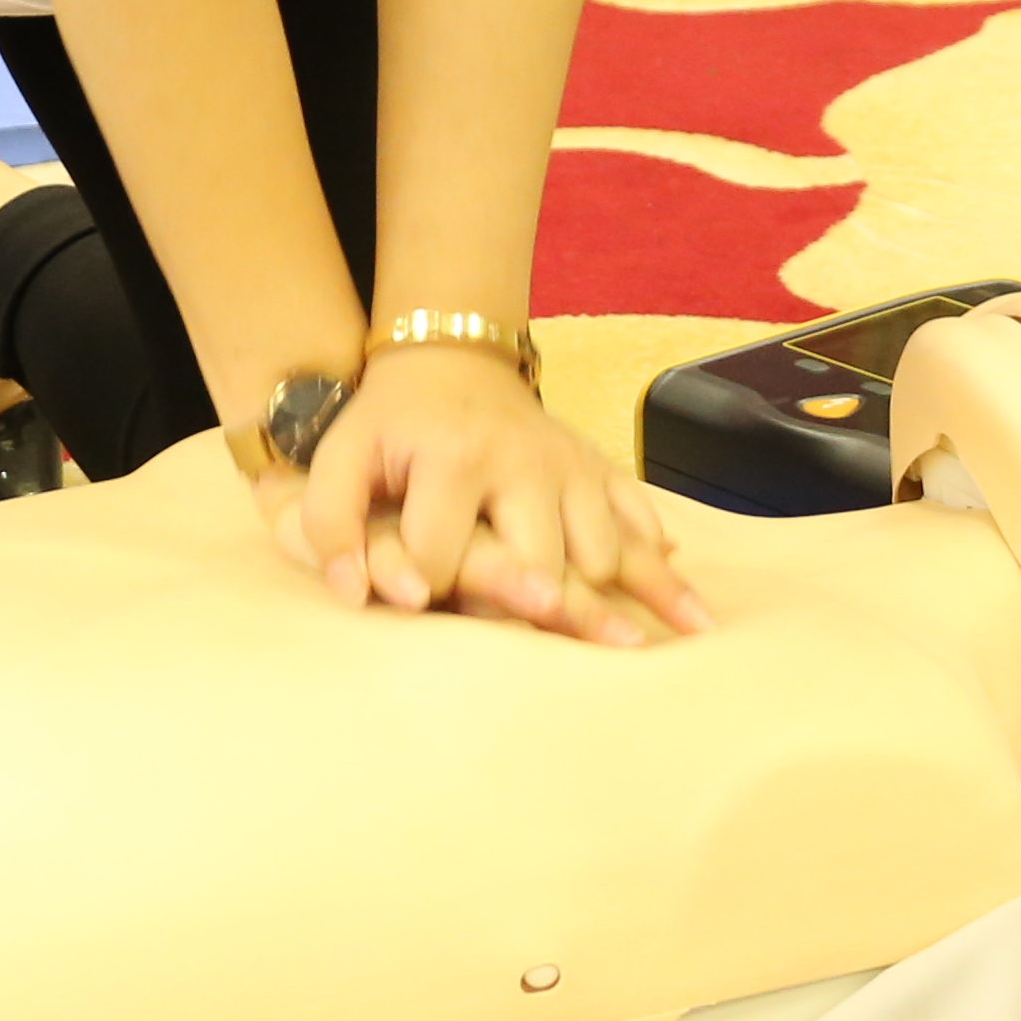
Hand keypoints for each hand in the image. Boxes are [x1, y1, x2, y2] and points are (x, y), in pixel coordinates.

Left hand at [265, 343, 712, 644]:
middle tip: (596, 659)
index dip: (431, 594)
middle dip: (563, 613)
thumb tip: (355, 596)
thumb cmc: (391, 423)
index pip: (445, 554)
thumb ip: (333, 522)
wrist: (450, 360)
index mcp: (456, 461)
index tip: (436, 623)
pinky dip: (663, 564)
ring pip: (608, 546)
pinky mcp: (597, 466)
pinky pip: (639, 515)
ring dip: (632, 599)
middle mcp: (525, 463)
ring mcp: (571, 465)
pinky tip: (688, 608)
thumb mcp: (344, 455)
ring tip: (651, 651)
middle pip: (548, 559)